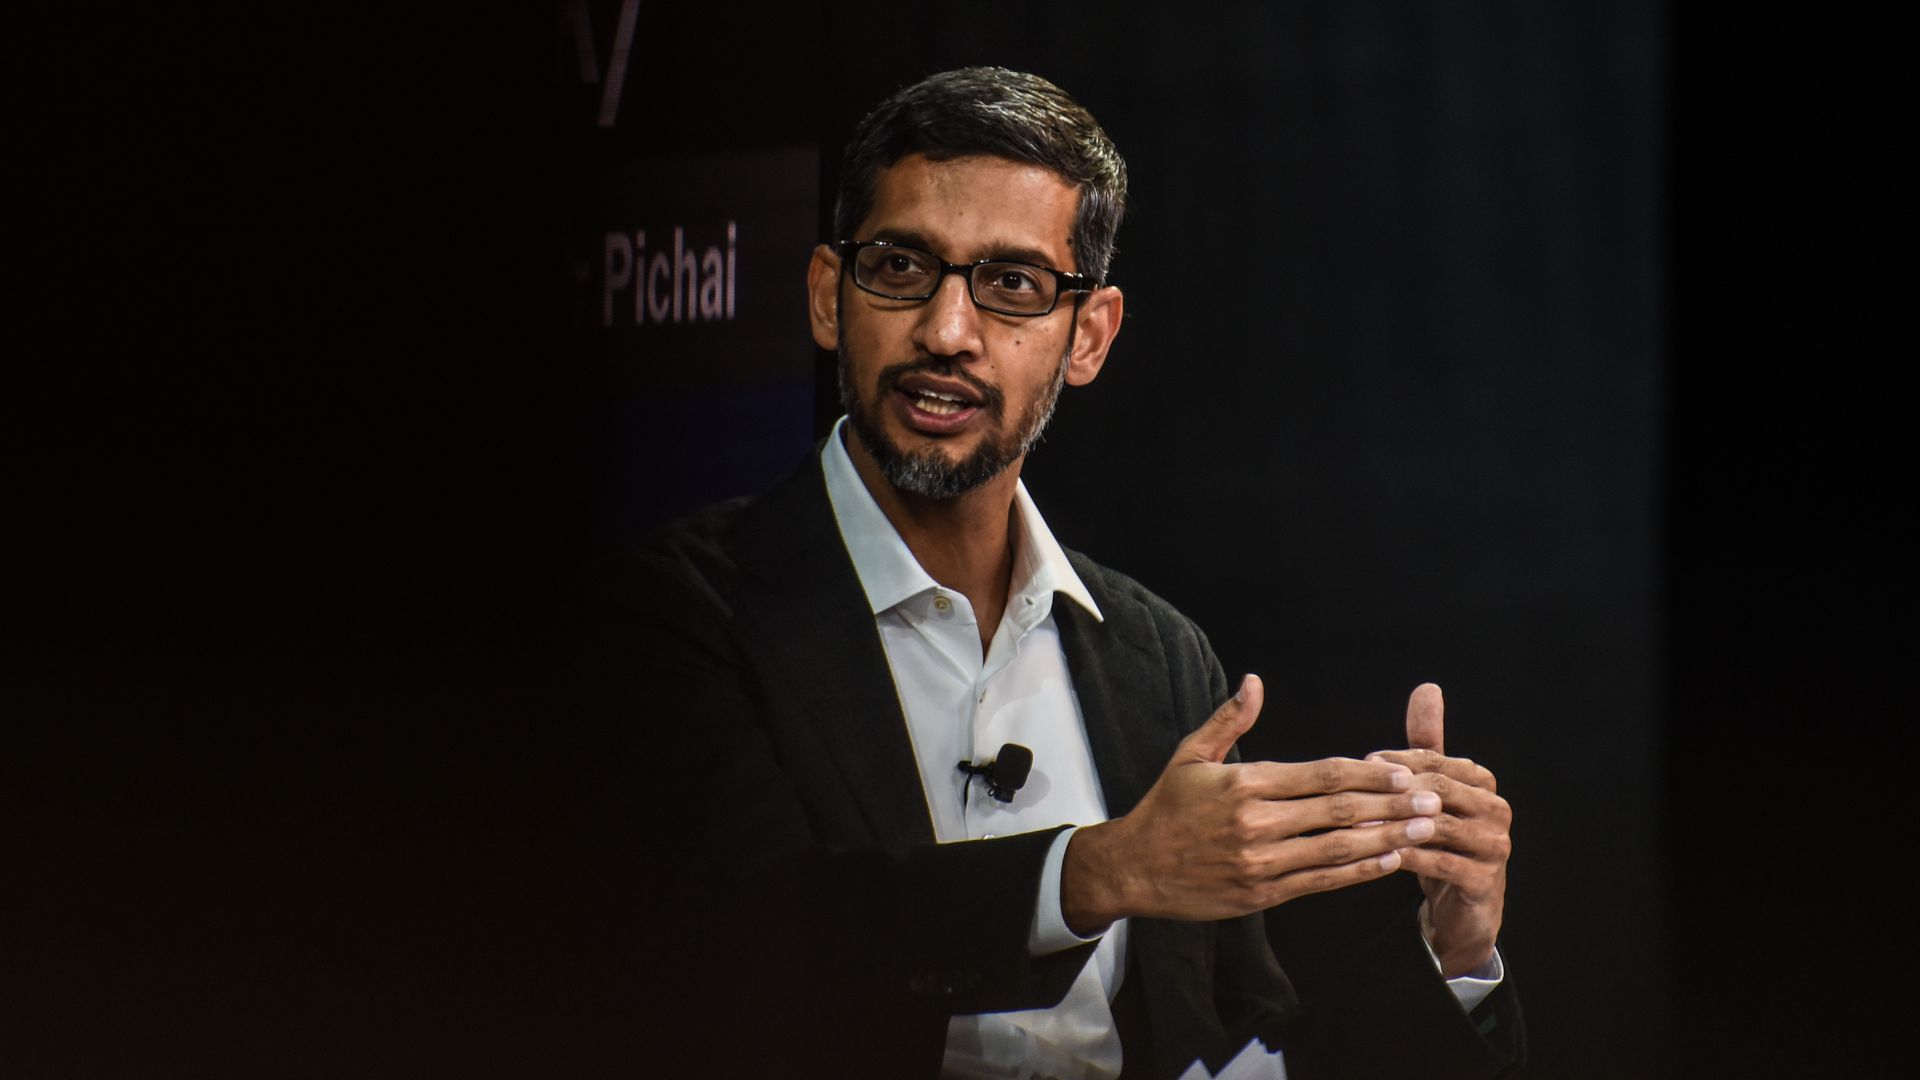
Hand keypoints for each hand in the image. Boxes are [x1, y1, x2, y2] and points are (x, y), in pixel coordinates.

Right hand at [1062, 674, 1440, 933]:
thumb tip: (1254, 682)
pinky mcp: (1261, 893)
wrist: (1134, 868)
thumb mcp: (1190, 755)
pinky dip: (1359, 871)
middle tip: (1431, 799)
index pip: (1319, 774)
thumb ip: (1228, 720)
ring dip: (1386, 838)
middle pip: (1337, 810)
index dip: (1366, 772)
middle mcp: (1256, 822)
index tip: (1402, 768)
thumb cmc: (1166, 808)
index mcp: (1244, 783)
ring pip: (1337, 848)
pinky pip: (1321, 881)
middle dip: (1391, 804)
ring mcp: (1260, 861)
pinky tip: (1388, 860)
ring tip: (1424, 829)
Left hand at [1367, 684, 1510, 977]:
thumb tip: (1427, 687)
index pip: (1437, 760)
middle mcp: (1497, 811)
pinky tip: (1376, 854)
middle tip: (1351, 790)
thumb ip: (1427, 743)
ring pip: (1437, 826)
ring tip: (1354, 822)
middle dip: (1393, 789)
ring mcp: (1496, 847)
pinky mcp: (1484, 881)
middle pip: (1438, 789)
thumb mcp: (1433, 792)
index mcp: (1484, 783)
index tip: (1362, 762)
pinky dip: (1406, 856)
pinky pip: (1440, 863)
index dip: (1398, 760)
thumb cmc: (1441, 842)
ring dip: (1393, 822)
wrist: (1462, 909)